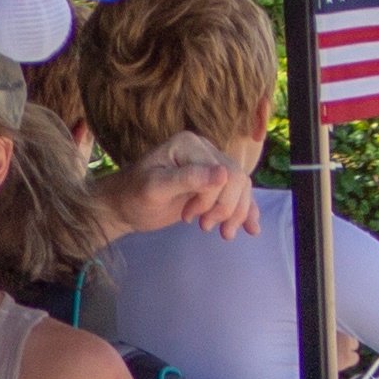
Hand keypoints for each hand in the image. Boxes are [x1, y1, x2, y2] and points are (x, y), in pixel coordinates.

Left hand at [93, 132, 258, 243]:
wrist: (126, 205)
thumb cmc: (134, 195)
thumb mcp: (156, 188)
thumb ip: (187, 179)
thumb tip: (223, 174)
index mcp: (190, 144)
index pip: (221, 171)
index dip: (210, 199)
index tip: (187, 217)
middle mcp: (204, 150)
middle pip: (237, 179)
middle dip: (225, 208)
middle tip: (203, 227)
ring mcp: (211, 166)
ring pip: (242, 188)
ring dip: (236, 213)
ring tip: (222, 234)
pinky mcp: (214, 184)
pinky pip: (239, 195)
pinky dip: (247, 211)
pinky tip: (252, 229)